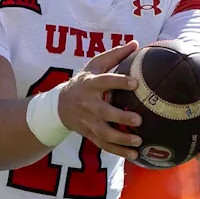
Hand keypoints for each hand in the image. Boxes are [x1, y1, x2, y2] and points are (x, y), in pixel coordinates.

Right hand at [57, 41, 143, 161]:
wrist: (60, 105)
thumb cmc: (84, 81)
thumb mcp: (95, 65)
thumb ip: (115, 55)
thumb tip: (136, 43)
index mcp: (90, 84)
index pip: (105, 82)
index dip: (119, 82)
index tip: (135, 83)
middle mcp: (88, 104)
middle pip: (104, 113)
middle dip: (121, 117)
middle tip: (139, 119)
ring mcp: (88, 121)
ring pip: (104, 133)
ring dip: (121, 138)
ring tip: (138, 141)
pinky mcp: (90, 134)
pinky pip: (104, 145)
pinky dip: (118, 151)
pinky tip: (134, 155)